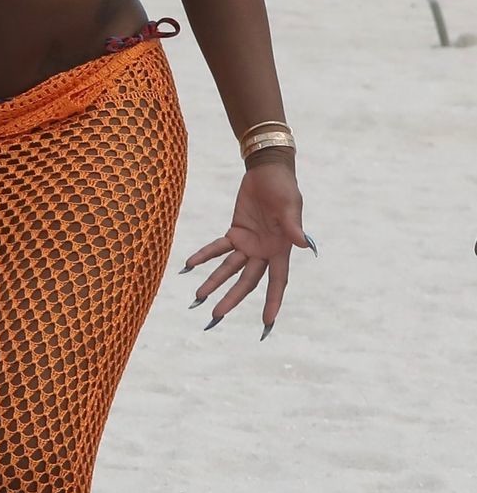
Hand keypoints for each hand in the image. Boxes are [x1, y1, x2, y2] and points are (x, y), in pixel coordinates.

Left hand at [183, 156, 312, 335]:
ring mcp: (249, 243)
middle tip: (216, 314)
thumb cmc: (284, 188)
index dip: (272, 301)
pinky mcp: (235, 232)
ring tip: (197, 296)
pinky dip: (204, 255)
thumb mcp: (290, 205)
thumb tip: (302, 244)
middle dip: (232, 297)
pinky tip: (189, 264)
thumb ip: (293, 226)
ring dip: (213, 281)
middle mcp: (264, 251)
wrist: (268, 170)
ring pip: (229, 268)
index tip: (267, 322)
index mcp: (281, 249)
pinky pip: (218, 247)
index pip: (277, 281)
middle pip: (247, 281)